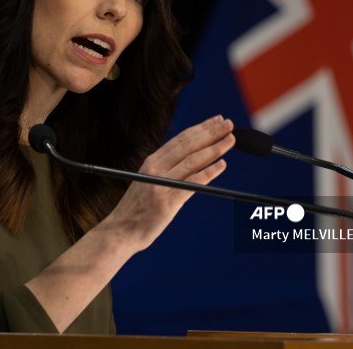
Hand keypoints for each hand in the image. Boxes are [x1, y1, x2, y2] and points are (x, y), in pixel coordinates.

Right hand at [104, 115, 234, 251]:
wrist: (121, 231)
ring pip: (192, 160)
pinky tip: (222, 165)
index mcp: (152, 162)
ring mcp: (161, 184)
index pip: (181, 139)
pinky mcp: (167, 201)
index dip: (201, 128)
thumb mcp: (149, 181)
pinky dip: (208, 172)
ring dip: (214, 148)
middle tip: (229, 124)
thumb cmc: (138, 209)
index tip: (217, 120)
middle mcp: (156, 169)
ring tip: (230, 140)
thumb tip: (193, 158)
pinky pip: (192, 183)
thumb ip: (167, 169)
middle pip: (188, 145)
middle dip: (211, 132)